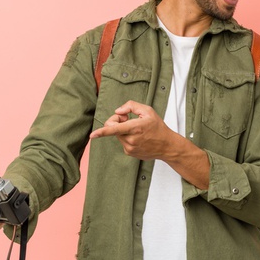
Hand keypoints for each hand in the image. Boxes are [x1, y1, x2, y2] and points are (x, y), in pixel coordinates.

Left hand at [90, 101, 210, 188]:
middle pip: (113, 129)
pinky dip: (127, 137)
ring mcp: (130, 148)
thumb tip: (117, 112)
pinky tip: (138, 137)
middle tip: (127, 118)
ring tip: (136, 129)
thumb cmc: (157, 127)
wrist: (167, 146)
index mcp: (135, 128)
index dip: (101, 132)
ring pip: (117, 135)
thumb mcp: (147, 110)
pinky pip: (122, 142)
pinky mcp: (130, 153)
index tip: (92, 135)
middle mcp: (131, 139)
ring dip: (122, 130)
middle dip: (116, 121)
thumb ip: (131, 106)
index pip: (114, 129)